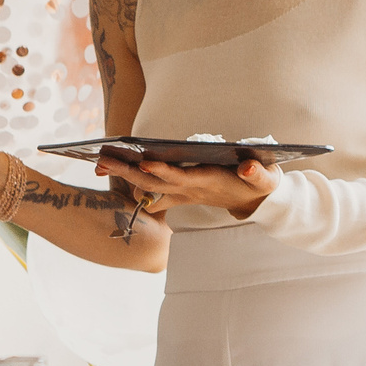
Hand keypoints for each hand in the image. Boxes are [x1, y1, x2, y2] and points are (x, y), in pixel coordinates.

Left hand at [95, 154, 276, 218]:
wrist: (255, 203)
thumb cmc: (258, 185)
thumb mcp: (265, 179)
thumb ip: (258, 173)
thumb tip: (248, 168)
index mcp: (207, 183)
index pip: (180, 178)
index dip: (163, 173)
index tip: (144, 164)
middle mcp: (190, 190)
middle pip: (154, 184)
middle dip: (128, 173)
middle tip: (102, 162)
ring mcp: (183, 192)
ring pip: (148, 187)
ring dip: (124, 175)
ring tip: (100, 162)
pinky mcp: (180, 192)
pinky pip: (153, 190)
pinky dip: (133, 182)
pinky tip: (116, 169)